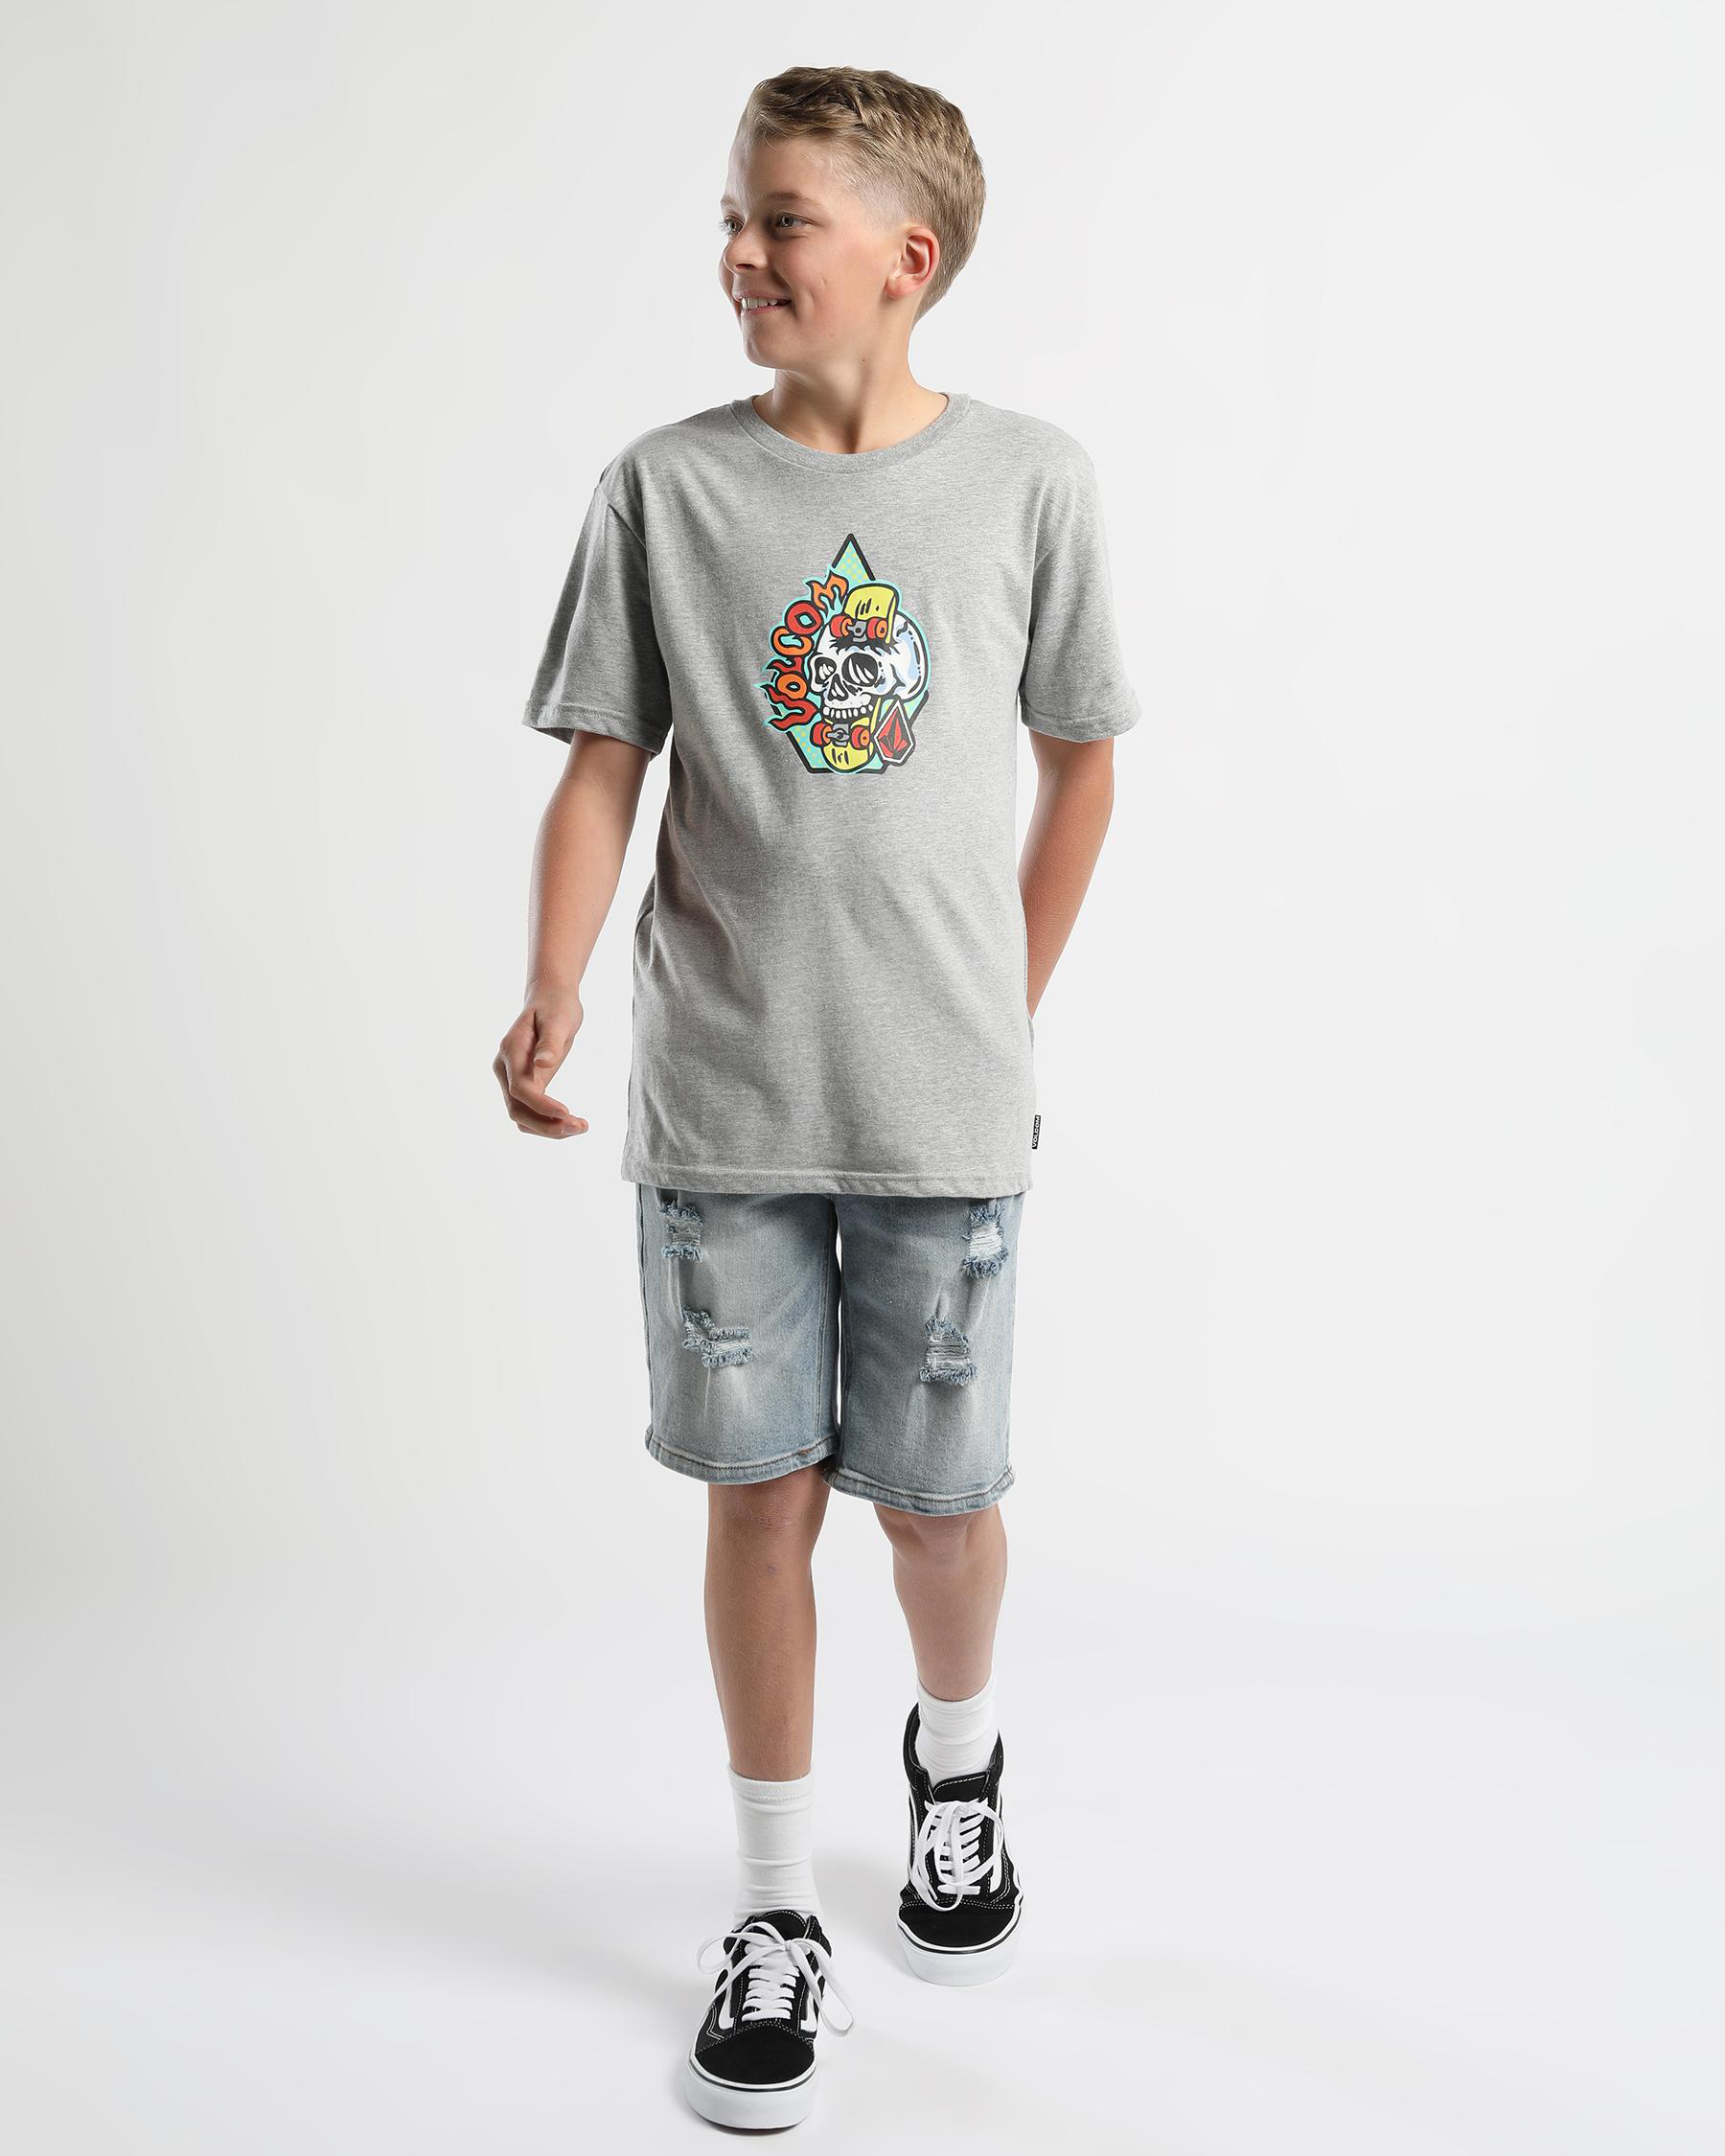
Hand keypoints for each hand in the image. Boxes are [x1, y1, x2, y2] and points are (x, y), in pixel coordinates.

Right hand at [494, 993, 588, 1137]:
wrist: (550, 1000)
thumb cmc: (556, 1006)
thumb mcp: (559, 1019)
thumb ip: (550, 1042)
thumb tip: (544, 1063)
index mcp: (510, 1051)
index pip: (519, 1088)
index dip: (541, 1105)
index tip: (567, 1112)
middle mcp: (505, 1068)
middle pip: (517, 1110)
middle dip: (546, 1125)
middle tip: (580, 1127)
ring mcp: (512, 1079)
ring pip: (522, 1117)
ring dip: (549, 1129)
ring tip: (581, 1127)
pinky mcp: (525, 1085)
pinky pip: (531, 1112)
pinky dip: (549, 1123)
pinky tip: (573, 1122)